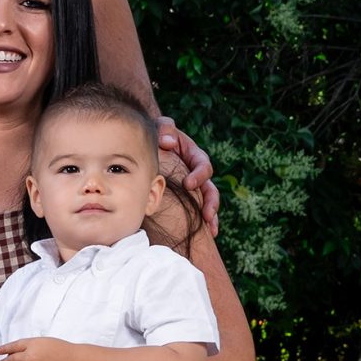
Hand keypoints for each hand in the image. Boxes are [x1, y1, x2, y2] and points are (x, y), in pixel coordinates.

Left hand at [157, 116, 220, 237]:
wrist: (149, 145)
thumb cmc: (156, 135)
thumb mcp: (161, 127)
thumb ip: (165, 128)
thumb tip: (168, 142)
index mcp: (193, 155)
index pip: (203, 165)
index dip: (199, 175)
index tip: (188, 184)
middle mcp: (196, 172)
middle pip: (210, 187)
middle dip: (210, 202)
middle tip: (206, 215)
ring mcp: (193, 185)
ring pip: (207, 201)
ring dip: (211, 214)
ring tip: (211, 229)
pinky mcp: (186, 196)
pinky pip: (197, 209)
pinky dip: (202, 221)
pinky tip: (206, 233)